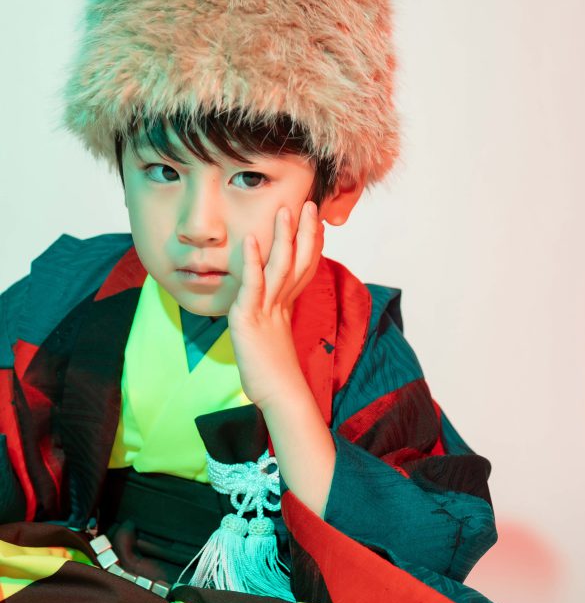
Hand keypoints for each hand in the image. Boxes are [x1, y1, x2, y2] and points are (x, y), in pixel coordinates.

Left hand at [227, 199, 324, 408]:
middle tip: (310, 204)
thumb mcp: (272, 340)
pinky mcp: (250, 318)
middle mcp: (282, 304)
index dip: (310, 245)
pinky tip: (254, 239)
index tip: (316, 223)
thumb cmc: (274, 376)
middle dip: (304, 232)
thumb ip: (272, 322)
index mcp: (287, 308)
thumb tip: (272, 316)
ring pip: (279, 266)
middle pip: (297, 261)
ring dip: (283, 237)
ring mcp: (267, 310)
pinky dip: (253, 261)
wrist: (280, 398)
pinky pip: (252, 284)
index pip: (302, 268)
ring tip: (286, 210)